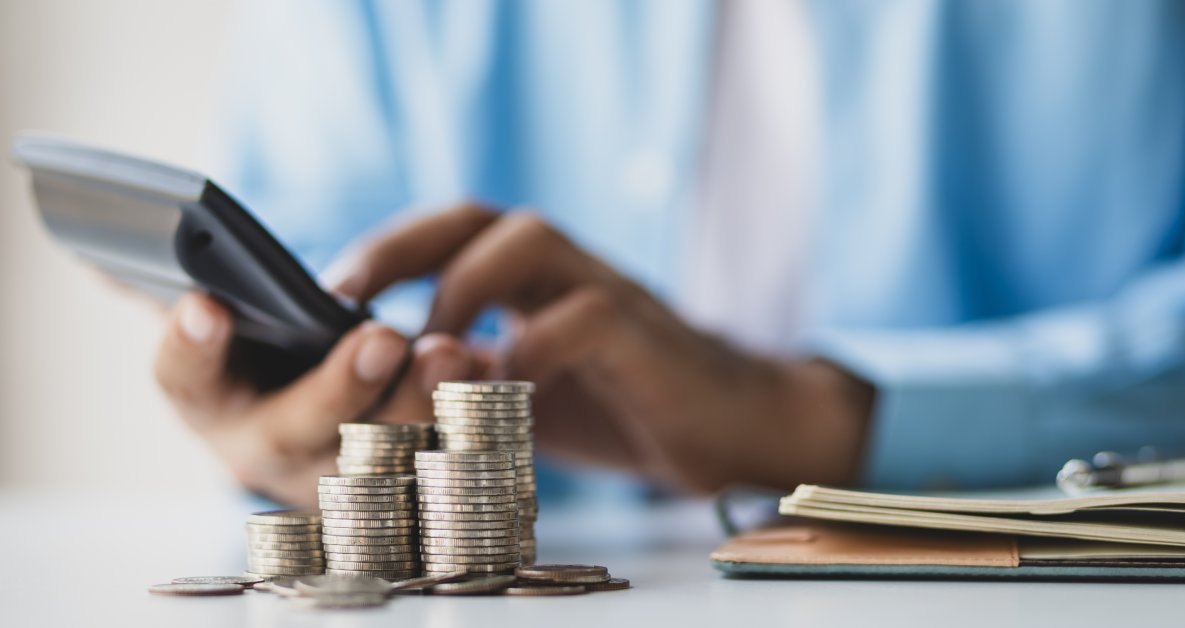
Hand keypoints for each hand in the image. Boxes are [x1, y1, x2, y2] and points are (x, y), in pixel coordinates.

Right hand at [152, 294, 475, 506]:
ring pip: (378, 459)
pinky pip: (438, 464)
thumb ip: (172, 292)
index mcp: (213, 405)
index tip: (207, 303)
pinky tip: (492, 375)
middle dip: (338, 388)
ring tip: (453, 351)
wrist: (333, 430)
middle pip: (295, 434)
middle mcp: (270, 454)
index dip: (191, 348)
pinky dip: (465, 422)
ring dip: (420, 407)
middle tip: (383, 335)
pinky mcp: (404, 487)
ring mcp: (338, 480)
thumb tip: (100, 248)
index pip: (184, 382)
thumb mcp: (224, 331)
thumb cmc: (273, 361)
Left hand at [326, 203, 874, 491]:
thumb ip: (470, 374)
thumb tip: (381, 385)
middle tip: (346, 299)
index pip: (452, 232)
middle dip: (403, 246)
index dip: (387, 251)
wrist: (729, 429)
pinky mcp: (645, 337)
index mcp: (534, 280)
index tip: (327, 296)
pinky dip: (533, 347)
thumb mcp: (527, 388)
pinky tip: (500, 392)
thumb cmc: (621, 404)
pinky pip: (586, 315)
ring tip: (429, 347)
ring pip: (534, 239)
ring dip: (463, 286)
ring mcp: (610, 294)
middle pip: (481, 216)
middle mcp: (568, 271)